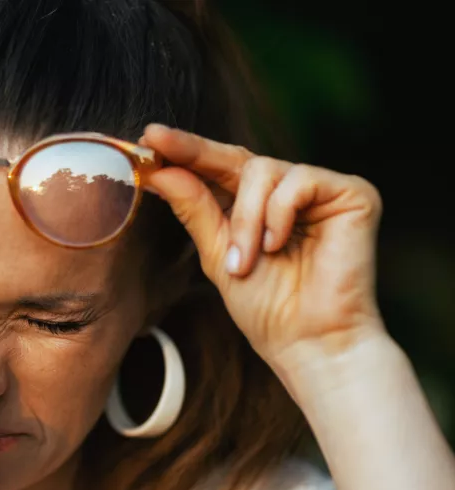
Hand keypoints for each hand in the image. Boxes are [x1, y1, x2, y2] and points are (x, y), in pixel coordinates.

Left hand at [139, 124, 385, 398]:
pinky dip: (278, 215)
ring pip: (263, 169)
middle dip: (194, 155)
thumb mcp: (217, 253)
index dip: (184, 150)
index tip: (147, 136)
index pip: (218, 167)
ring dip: (245, 219)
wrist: (308, 342)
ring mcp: (321, 189)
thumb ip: (195, 209)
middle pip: (236, 157)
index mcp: (256, 205)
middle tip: (156, 146)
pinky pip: (298, 181)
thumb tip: (161, 171)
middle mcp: (288, 191)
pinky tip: (278, 246)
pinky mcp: (352, 193)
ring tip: (244, 261)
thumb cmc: (266, 307)